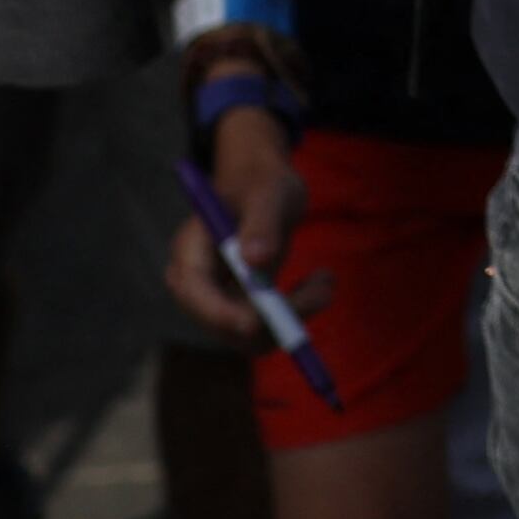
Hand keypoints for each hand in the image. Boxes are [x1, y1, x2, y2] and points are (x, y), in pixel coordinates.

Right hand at [161, 105, 318, 340]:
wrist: (267, 192)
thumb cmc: (262, 184)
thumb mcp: (269, 193)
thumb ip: (262, 222)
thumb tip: (255, 261)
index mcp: (190, 249)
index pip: (192, 290)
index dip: (217, 312)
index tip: (253, 322)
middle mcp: (198, 281)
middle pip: (220, 321)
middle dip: (270, 318)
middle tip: (322, 291)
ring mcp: (218, 298)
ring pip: (248, 333)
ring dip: (293, 315)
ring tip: (327, 281)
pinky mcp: (241, 307)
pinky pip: (266, 327)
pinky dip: (297, 312)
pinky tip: (321, 281)